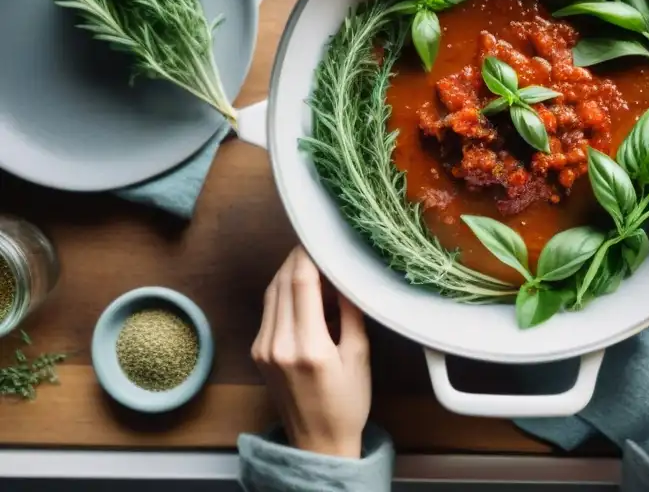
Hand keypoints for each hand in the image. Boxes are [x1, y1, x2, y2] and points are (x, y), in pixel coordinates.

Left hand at [252, 246, 370, 457]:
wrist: (317, 442)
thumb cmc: (347, 402)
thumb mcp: (359, 355)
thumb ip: (351, 312)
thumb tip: (346, 275)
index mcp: (307, 346)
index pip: (300, 282)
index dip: (308, 253)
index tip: (322, 237)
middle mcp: (278, 344)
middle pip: (281, 282)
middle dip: (299, 258)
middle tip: (322, 246)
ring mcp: (263, 347)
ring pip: (272, 292)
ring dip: (292, 273)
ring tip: (318, 267)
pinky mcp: (258, 351)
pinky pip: (270, 309)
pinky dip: (286, 292)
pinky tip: (306, 292)